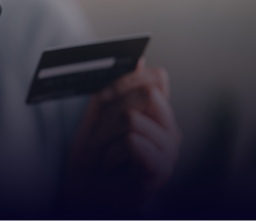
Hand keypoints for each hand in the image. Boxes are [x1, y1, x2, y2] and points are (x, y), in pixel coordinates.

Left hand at [64, 60, 180, 213]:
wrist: (84, 196)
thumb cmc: (93, 158)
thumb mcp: (98, 116)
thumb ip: (116, 88)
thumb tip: (138, 58)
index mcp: (159, 116)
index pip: (158, 78)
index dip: (128, 80)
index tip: (103, 96)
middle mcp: (171, 132)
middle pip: (146, 94)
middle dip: (111, 111)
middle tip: (99, 135)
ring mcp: (169, 153)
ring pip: (131, 118)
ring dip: (104, 138)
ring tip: (102, 156)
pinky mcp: (160, 172)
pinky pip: (132, 142)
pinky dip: (110, 154)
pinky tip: (110, 167)